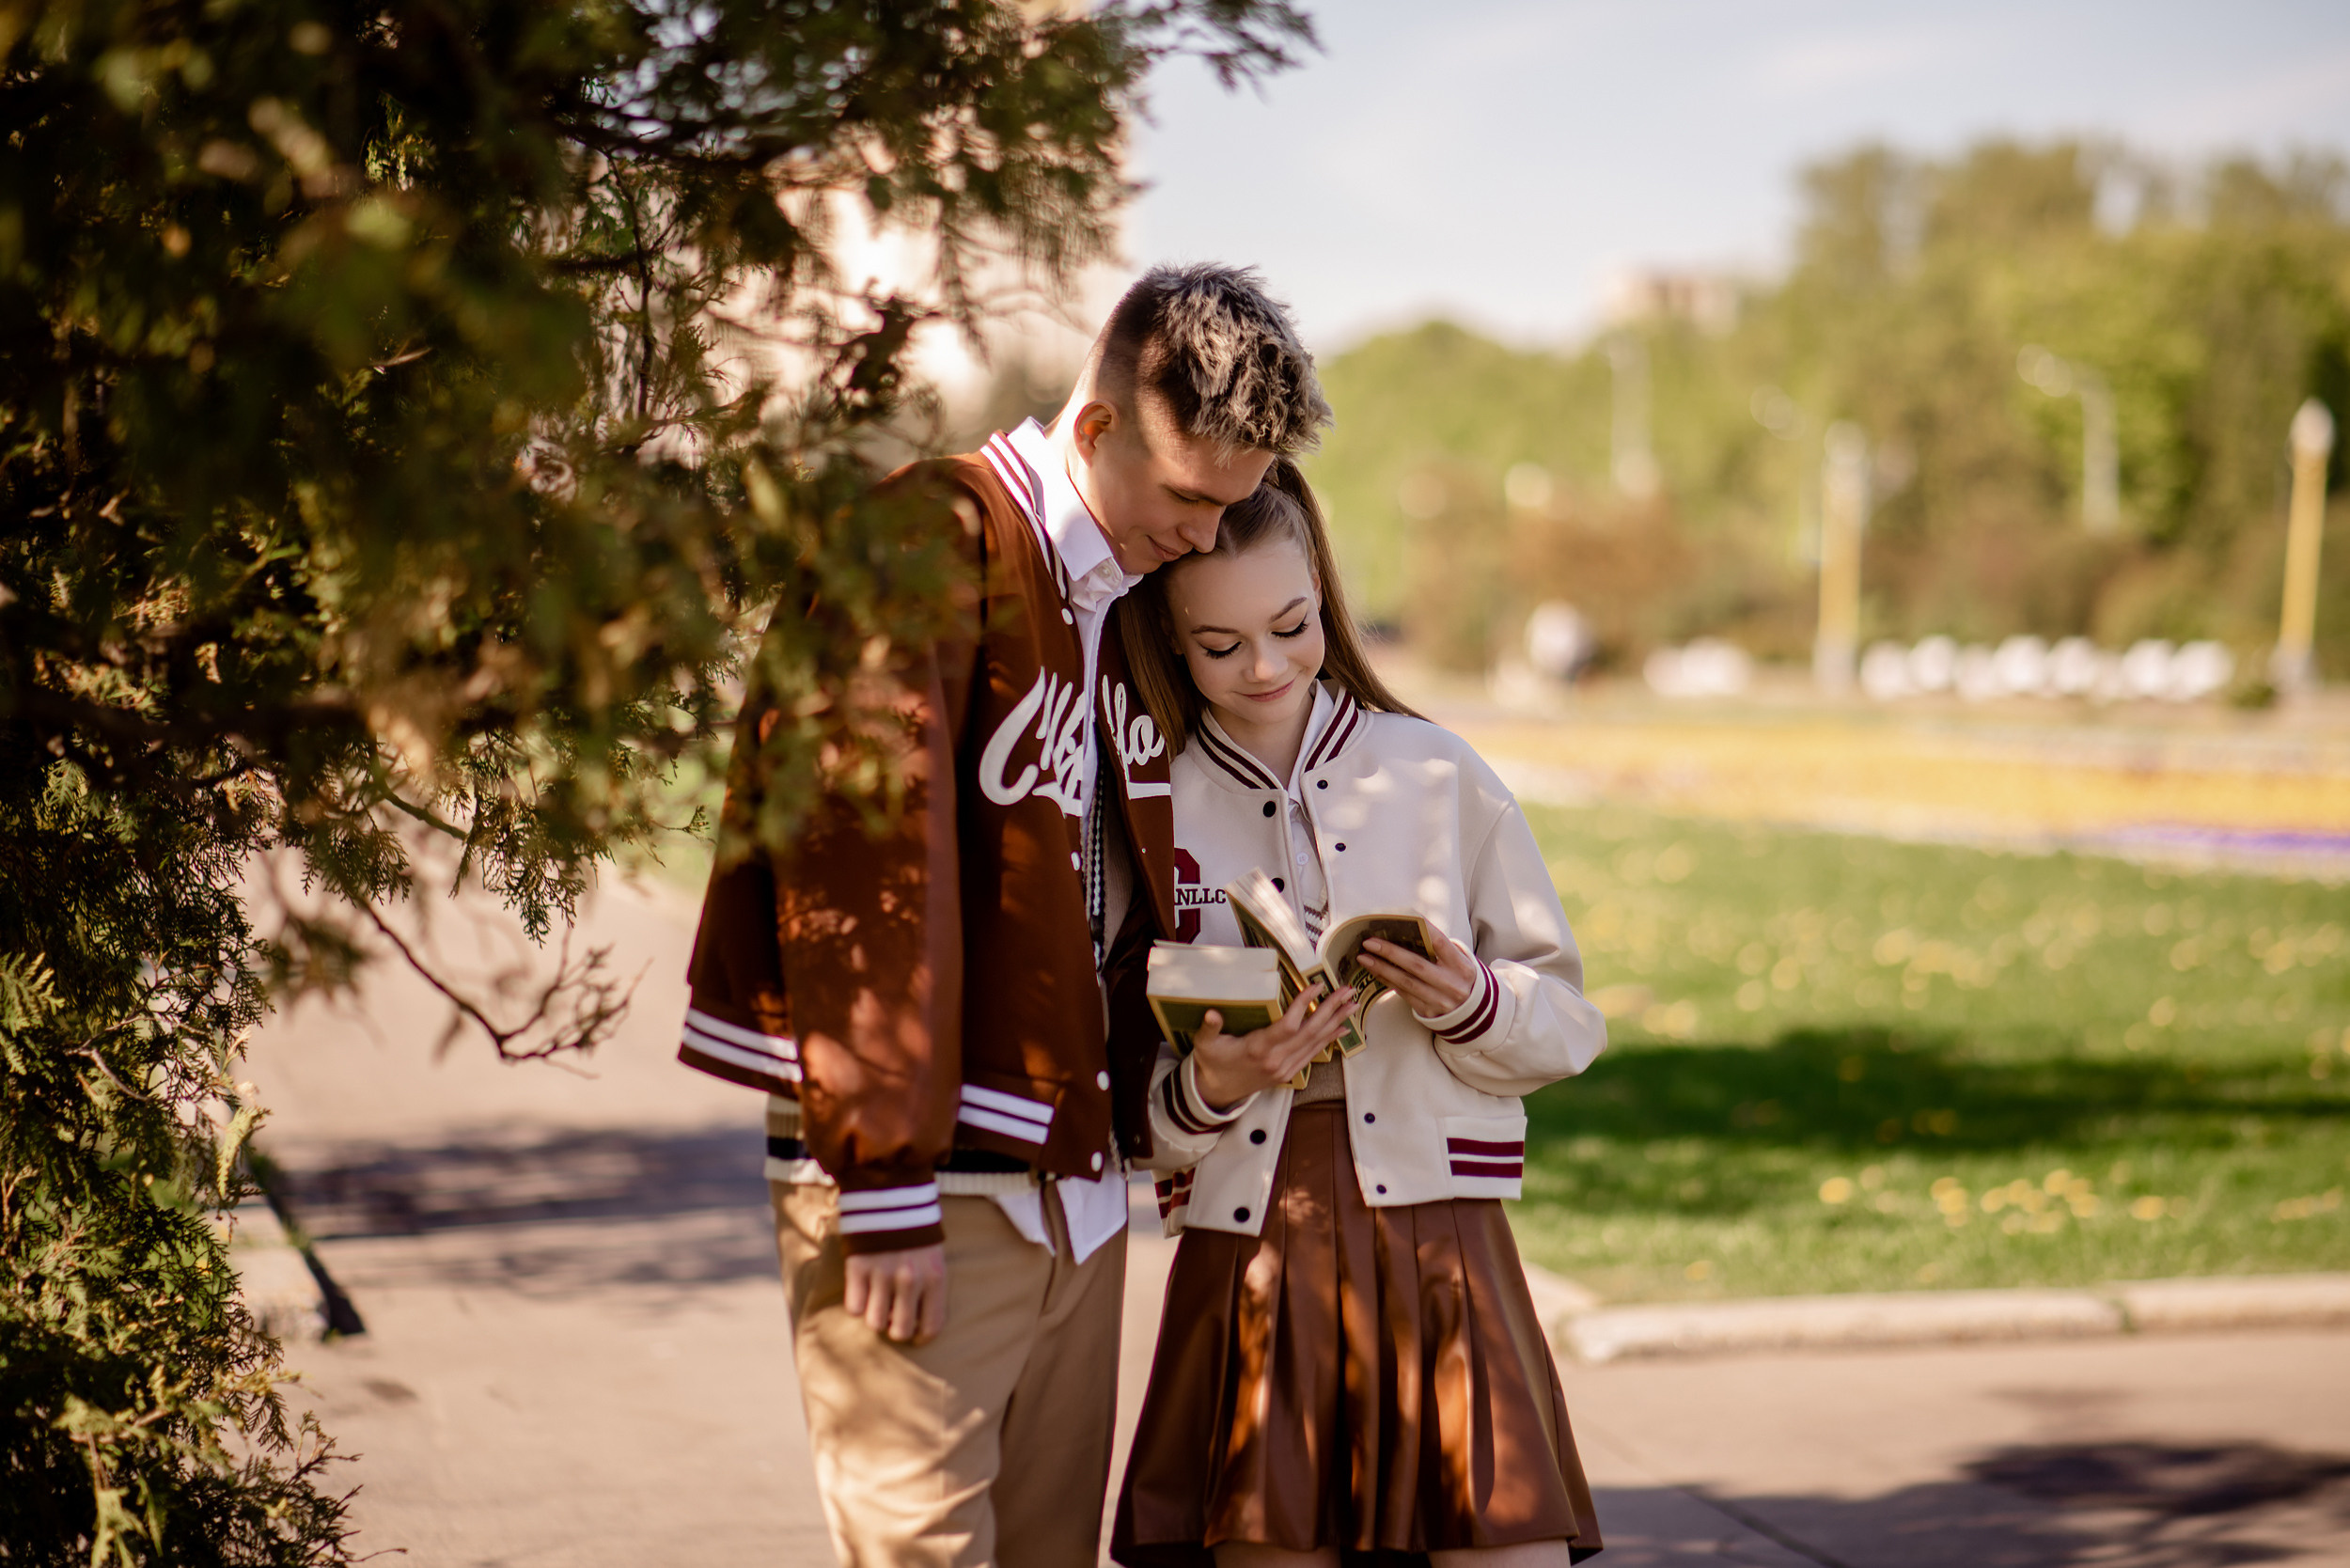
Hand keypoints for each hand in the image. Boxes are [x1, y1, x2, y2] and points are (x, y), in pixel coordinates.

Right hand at [844, 1243, 947, 1344]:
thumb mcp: (933, 1258)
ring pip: (875, 1323)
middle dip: (896, 1329)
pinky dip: (857, 1303)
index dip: (922, 1338)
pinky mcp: (858, 1267)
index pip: (932, 1326)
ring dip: (875, 1315)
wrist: (889, 1197)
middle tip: (894, 1317)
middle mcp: (910, 1279)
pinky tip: (863, 1289)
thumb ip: (930, 1289)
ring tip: (878, 1300)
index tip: (916, 1338)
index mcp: (934, 1277)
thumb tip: (918, 1323)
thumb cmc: (916, 1233)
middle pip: (900, 1332)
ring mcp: (883, 1273)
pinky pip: (855, 1308)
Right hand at [1189, 981, 1358, 1111]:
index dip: (1304, 1005)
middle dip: (1331, 1010)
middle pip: (1310, 1032)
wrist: (1217, 1093)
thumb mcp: (1205, 1045)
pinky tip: (1341, 1028)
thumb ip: (1209, 1028)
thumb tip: (1211, 1013)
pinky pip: (1313, 1054)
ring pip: (1316, 1043)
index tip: (1317, 986)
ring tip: (1352, 1005)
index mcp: (1257, 1049)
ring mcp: (1285, 1068)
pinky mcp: (1289, 1073)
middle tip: (1347, 992)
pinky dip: (1328, 1040)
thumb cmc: (1212, 1063)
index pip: (1287, 1025)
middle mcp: (1276, 1060)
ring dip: (1336, 1022)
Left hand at [1358, 933, 1480, 1018]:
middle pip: (1417, 965)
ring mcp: (1440, 1000)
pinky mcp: (1428, 1012)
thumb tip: (1407, 927)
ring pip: (1406, 982)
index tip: (1399, 919)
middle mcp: (1451, 983)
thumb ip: (1439, 948)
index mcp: (1461, 966)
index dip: (1422, 930)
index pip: (1440, 943)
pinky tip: (1374, 971)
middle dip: (1390, 952)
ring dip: (1382, 968)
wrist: (1474, 1013)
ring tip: (1364, 957)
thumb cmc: (1458, 977)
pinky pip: (1403, 994)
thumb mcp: (1458, 961)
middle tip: (1369, 942)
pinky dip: (1387, 981)